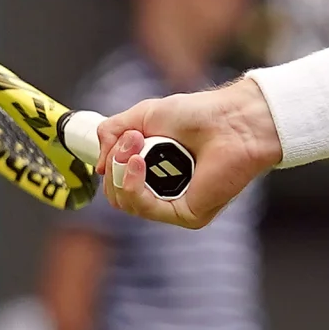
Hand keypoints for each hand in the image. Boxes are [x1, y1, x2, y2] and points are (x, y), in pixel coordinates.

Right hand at [101, 77, 279, 227]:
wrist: (232, 118)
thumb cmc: (199, 114)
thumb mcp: (143, 116)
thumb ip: (112, 134)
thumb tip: (96, 167)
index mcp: (155, 173)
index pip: (116, 183)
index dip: (111, 163)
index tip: (123, 137)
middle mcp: (165, 193)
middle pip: (117, 196)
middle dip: (114, 165)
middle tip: (132, 139)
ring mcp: (177, 206)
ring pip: (127, 203)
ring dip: (122, 171)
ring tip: (137, 145)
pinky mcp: (189, 215)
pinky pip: (147, 209)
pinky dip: (134, 186)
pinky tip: (138, 163)